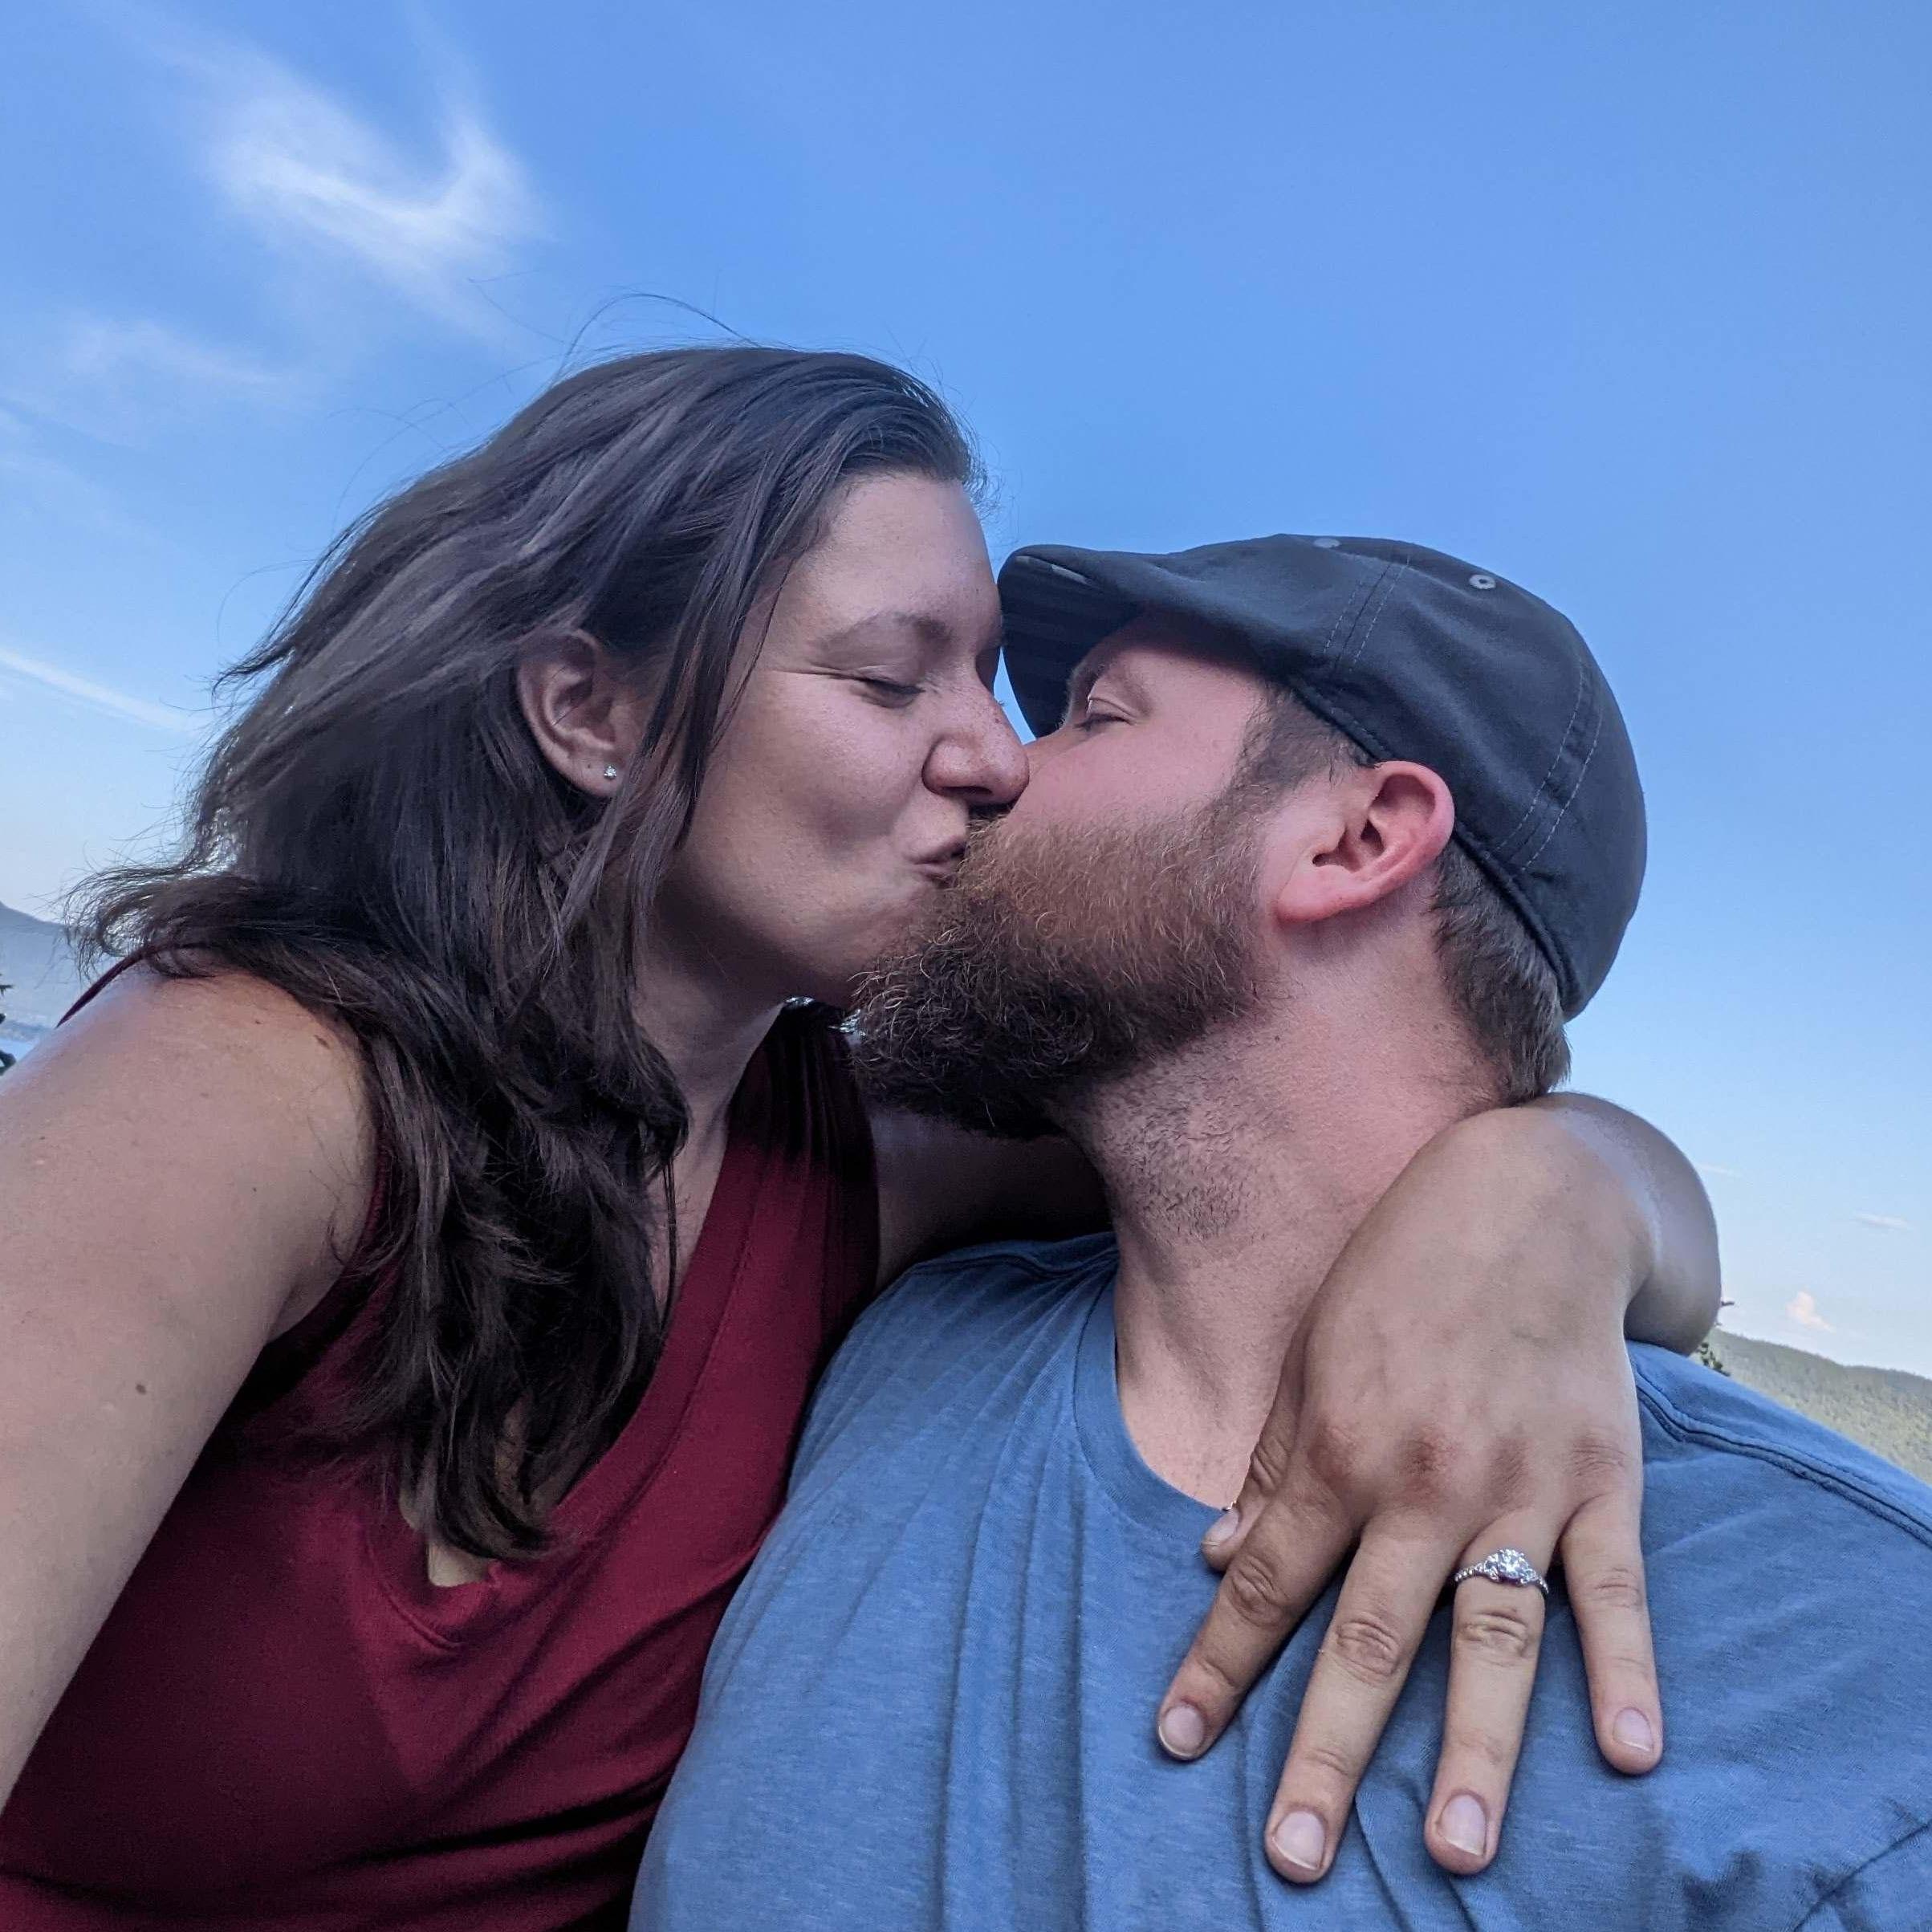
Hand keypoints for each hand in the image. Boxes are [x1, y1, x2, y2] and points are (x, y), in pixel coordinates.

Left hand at [1155, 1107, 1663, 1881]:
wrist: (1523, 1201)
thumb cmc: (1397, 1280)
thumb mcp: (1310, 1359)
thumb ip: (1272, 1469)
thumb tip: (1217, 1563)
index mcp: (1338, 1453)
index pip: (1264, 1587)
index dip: (1217, 1668)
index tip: (1175, 1743)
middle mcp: (1422, 1484)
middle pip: (1369, 1642)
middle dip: (1327, 1754)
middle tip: (1294, 1857)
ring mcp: (1518, 1487)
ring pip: (1491, 1638)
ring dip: (1475, 1752)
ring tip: (1456, 1854)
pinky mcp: (1600, 1478)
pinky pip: (1614, 1587)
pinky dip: (1624, 1667)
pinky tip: (1626, 1750)